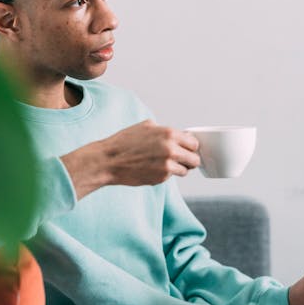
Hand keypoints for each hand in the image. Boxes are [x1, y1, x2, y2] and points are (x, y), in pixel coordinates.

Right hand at [61, 120, 200, 198]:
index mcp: (168, 133)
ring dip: (178, 168)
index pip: (194, 143)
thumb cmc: (124, 142)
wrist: (109, 160)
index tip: (186, 149)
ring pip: (186, 170)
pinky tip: (152, 168)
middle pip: (195, 159)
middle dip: (188, 159)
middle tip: (180, 159)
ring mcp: (167, 165)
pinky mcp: (161, 178)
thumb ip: (164, 130)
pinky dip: (165, 174)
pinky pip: (171, 177)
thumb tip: (180, 135)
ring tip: (164, 164)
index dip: (190, 146)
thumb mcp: (145, 126)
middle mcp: (170, 149)